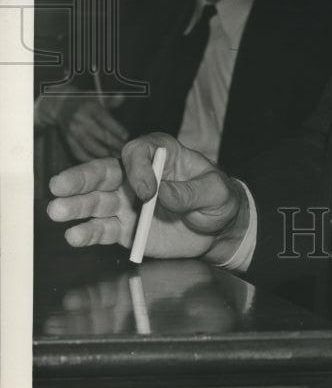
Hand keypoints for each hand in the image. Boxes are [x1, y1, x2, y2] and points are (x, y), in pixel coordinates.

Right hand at [47, 133, 248, 263]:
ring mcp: (127, 201)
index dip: (137, 169)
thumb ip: (190, 193)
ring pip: (95, 200)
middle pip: (104, 171)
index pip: (138, 151)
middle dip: (81, 178)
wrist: (217, 229)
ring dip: (75, 205)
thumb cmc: (217, 199)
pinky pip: (102, 228)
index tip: (149, 193)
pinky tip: (75, 235)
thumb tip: (163, 195)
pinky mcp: (124, 227)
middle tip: (59, 185)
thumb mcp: (215, 192)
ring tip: (57, 211)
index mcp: (161, 154)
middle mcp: (137, 174)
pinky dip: (88, 232)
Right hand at [56, 96, 128, 160]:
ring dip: (103, 153)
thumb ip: (110, 101)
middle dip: (113, 144)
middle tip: (124, 150)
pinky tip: (100, 160)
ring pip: (89, 145)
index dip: (117, 129)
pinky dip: (90, 158)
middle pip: (99, 134)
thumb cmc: (84, 103)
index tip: (126, 136)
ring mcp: (73, 131)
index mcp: (89, 107)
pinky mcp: (68, 140)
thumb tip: (121, 97)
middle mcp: (80, 119)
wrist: (60, 106)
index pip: (105, 119)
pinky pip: (79, 152)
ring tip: (115, 156)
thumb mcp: (96, 98)